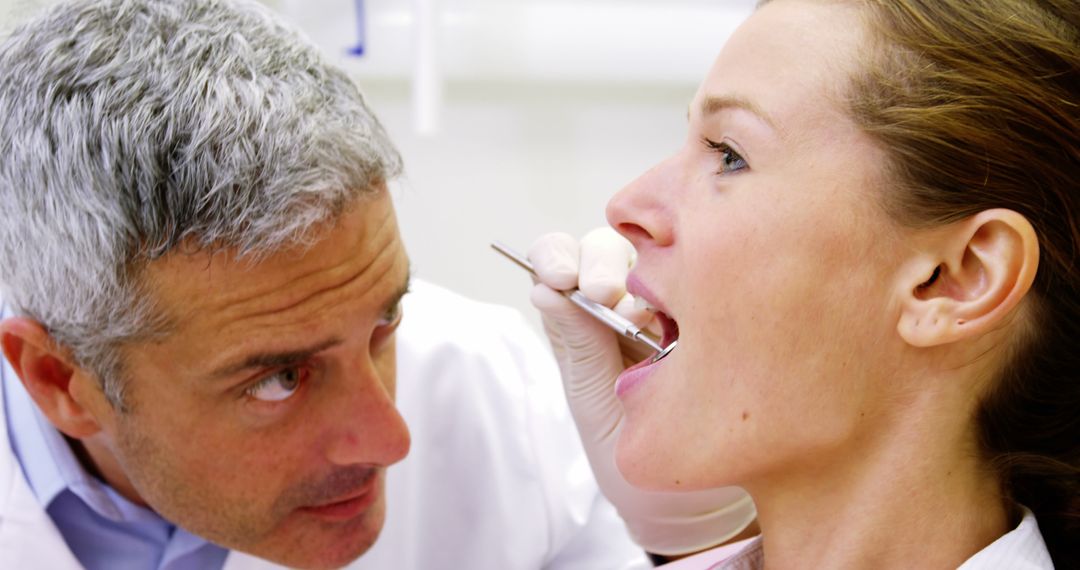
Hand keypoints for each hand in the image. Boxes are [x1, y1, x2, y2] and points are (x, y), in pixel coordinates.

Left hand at [528, 228, 755, 556]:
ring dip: (644, 279)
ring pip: (654, 258)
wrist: (693, 502)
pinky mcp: (710, 318)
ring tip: (645, 324)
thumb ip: (578, 347)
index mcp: (578, 325)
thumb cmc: (632, 457)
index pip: (557, 265)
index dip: (554, 257)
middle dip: (599, 263)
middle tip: (603, 296)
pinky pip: (699, 285)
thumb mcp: (595, 404)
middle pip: (604, 249)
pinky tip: (682, 325)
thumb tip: (543, 288)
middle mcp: (619, 308)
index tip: (557, 278)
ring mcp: (667, 309)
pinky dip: (689, 291)